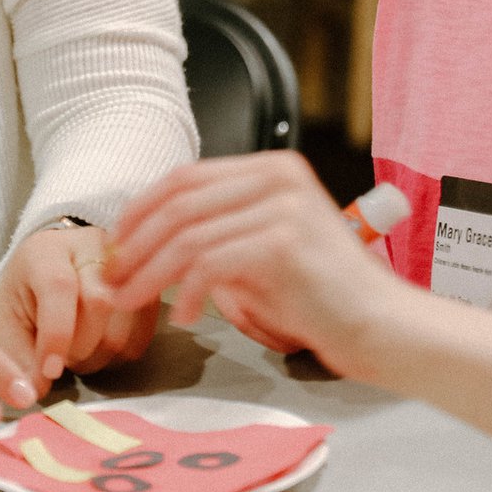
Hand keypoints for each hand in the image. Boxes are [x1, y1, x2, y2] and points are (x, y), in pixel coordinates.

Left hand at [0, 223, 155, 395]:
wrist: (50, 270)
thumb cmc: (26, 297)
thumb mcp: (7, 324)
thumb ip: (15, 358)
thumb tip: (33, 394)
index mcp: (46, 251)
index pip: (59, 286)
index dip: (57, 334)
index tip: (51, 371)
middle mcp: (90, 246)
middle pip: (99, 302)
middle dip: (80, 347)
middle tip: (62, 359)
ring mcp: (124, 262)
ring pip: (126, 318)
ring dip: (102, 353)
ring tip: (79, 353)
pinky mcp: (145, 284)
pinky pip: (143, 329)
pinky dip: (122, 352)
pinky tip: (100, 348)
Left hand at [101, 151, 395, 376]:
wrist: (380, 324)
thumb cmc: (322, 295)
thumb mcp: (262, 247)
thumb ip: (218, 233)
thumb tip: (144, 246)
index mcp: (271, 168)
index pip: (185, 177)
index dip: (141, 210)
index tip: (116, 245)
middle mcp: (277, 176)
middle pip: (179, 203)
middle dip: (135, 244)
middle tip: (112, 279)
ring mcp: (283, 206)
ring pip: (188, 235)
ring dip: (150, 273)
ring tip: (132, 301)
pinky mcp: (284, 242)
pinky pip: (211, 264)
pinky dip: (187, 292)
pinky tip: (184, 315)